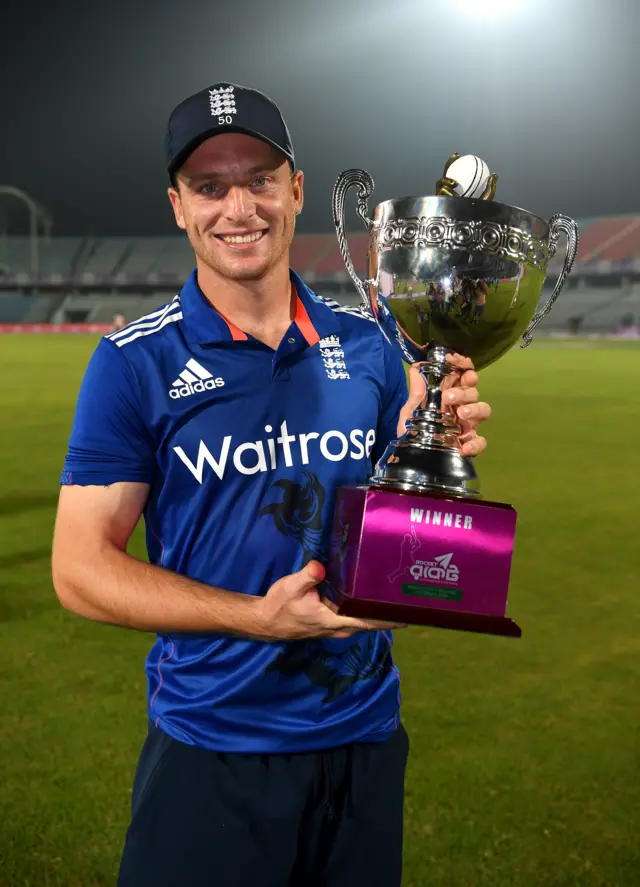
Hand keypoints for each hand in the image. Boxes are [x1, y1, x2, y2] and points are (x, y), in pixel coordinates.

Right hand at [258, 561, 407, 640]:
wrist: (267, 620)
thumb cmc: (280, 605)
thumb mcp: (292, 586)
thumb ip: (307, 577)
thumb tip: (319, 567)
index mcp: (336, 620)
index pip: (371, 622)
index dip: (391, 619)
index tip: (411, 613)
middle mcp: (342, 627)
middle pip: (374, 622)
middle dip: (391, 611)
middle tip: (411, 595)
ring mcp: (339, 626)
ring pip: (367, 619)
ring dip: (381, 610)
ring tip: (398, 593)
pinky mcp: (335, 621)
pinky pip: (358, 616)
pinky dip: (369, 608)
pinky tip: (373, 595)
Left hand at [398, 354, 490, 456]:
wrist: (409, 458)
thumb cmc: (413, 431)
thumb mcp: (410, 411)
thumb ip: (416, 392)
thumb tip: (416, 368)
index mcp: (450, 396)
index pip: (463, 376)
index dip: (464, 366)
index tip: (457, 362)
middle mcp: (461, 408)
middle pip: (473, 392)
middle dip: (463, 391)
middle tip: (448, 396)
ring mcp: (467, 426)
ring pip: (483, 410)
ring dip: (474, 409)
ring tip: (460, 414)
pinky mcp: (468, 445)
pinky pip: (480, 442)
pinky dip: (475, 444)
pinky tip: (463, 447)